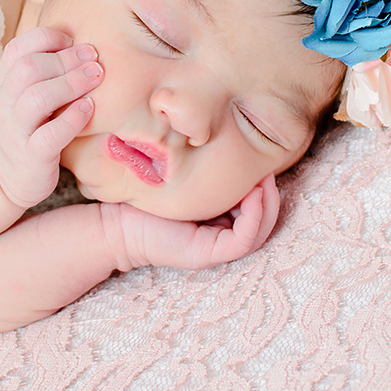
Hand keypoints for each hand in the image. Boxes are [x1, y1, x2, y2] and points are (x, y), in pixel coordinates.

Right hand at [0, 26, 102, 208]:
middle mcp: (4, 105)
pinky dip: (72, 119)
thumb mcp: (23, 98)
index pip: (16, 49)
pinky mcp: (32, 157)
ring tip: (96, 76)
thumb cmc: (27, 129)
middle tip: (93, 56)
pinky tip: (89, 108)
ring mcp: (16, 132)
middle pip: (28, 69)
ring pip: (37, 98)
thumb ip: (42, 73)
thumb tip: (82, 44)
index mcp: (3, 85)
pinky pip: (49, 135)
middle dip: (65, 58)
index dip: (46, 38)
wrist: (4, 178)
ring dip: (71, 83)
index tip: (72, 39)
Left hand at [109, 174, 280, 269]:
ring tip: (264, 180)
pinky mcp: (209, 253)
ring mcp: (216, 248)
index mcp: (217, 221)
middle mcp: (220, 237)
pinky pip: (244, 240)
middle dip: (272, 195)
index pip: (255, 209)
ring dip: (267, 205)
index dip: (264, 187)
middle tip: (269, 170)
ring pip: (258, 232)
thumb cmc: (146, 198)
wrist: (119, 222)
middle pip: (263, 221)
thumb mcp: (185, 178)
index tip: (262, 163)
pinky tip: (254, 194)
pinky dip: (255, 218)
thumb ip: (206, 169)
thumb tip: (228, 137)